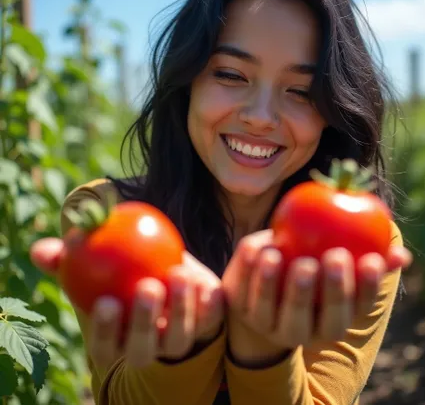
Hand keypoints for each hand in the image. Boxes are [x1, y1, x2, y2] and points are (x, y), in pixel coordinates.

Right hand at [30, 235, 223, 368]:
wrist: (167, 271)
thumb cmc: (123, 271)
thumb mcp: (98, 264)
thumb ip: (71, 258)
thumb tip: (40, 250)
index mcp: (117, 340)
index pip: (105, 347)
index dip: (106, 331)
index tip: (108, 302)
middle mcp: (147, 347)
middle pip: (143, 348)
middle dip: (145, 322)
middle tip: (148, 287)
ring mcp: (178, 340)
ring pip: (179, 339)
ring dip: (181, 309)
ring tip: (180, 275)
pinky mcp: (206, 325)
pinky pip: (209, 320)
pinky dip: (207, 304)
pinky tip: (204, 282)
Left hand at [222, 229, 411, 366]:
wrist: (262, 292)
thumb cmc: (310, 270)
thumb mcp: (337, 266)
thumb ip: (367, 257)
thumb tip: (401, 255)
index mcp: (330, 321)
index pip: (355, 310)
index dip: (366, 287)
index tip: (371, 259)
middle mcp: (303, 331)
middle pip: (318, 320)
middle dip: (329, 290)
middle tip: (333, 256)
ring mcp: (269, 324)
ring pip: (274, 312)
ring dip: (275, 283)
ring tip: (278, 254)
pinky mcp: (241, 310)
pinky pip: (243, 292)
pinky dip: (246, 269)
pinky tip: (254, 245)